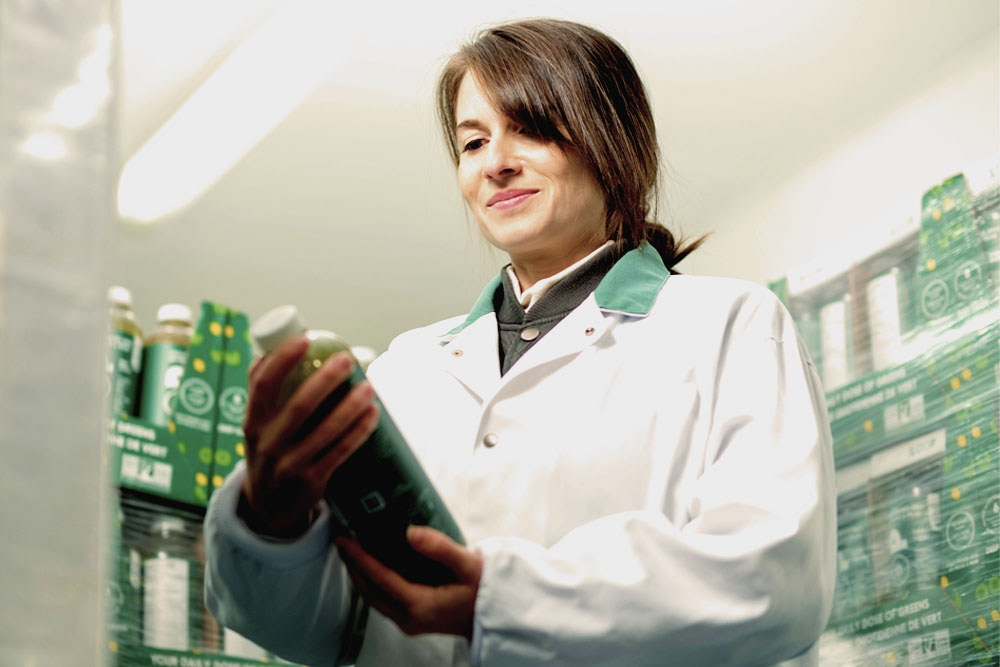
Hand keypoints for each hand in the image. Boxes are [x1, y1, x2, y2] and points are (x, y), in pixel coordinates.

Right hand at [240, 337, 378, 538]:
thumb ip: (261, 393)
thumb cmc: (266, 452)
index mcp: (252, 422)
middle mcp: (268, 444)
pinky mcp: (312, 481)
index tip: (304, 340)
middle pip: (300, 406)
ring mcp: (290, 464)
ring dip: (350, 406)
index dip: (282, 360)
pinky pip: (341, 452)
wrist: (267, 509)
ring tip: (369, 387)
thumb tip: (268, 351)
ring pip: (326, 431)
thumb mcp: (255, 426)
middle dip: (326, 380)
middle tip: (347, 360)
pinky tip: (373, 414)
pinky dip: (359, 431)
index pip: (263, 385)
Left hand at [335, 526, 482, 639]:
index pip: (381, 579)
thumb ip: (440, 548)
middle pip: (370, 591)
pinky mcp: (412, 621)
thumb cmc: (485, 589)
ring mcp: (409, 623)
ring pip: (374, 599)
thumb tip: (411, 533)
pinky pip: (383, 602)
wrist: (498, 615)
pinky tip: (371, 567)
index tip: (345, 541)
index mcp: (420, 605)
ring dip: (360, 576)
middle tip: (342, 541)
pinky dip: (372, 583)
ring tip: (350, 552)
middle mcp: (409, 618)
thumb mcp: (468, 564)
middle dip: (353, 566)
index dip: (360, 559)